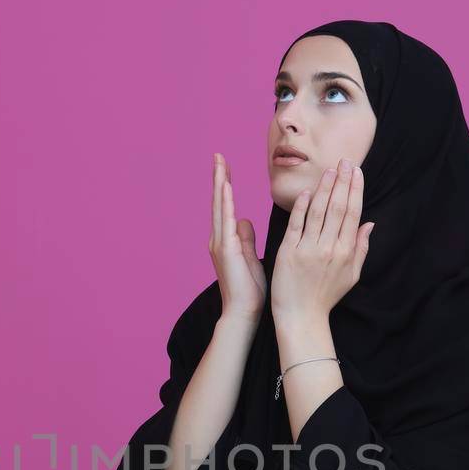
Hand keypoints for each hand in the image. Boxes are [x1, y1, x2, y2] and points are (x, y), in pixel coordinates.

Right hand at [209, 152, 265, 321]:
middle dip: (219, 178)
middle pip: (219, 202)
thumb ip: (245, 238)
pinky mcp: (225, 251)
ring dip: (219, 185)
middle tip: (218, 155)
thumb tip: (244, 219)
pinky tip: (226, 188)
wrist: (244, 313)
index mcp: (226, 241)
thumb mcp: (250, 258)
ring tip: (219, 164)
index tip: (226, 167)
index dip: (225, 186)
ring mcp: (220, 244)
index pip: (226, 206)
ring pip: (219, 207)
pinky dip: (224, 203)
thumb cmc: (250, 291)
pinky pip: (225, 221)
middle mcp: (219, 239)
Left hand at [270, 158, 373, 321]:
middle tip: (345, 161)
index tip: (356, 171)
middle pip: (338, 208)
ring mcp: (308, 250)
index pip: (352, 213)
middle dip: (342, 182)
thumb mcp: (352, 275)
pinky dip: (302, 207)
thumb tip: (369, 224)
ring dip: (325, 188)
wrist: (302, 317)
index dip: (355, 190)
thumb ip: (361, 248)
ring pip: (318, 212)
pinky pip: (296, 225)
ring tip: (329, 170)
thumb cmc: (326, 296)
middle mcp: (329, 248)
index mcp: (346, 252)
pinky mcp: (288, 253)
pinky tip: (308, 191)